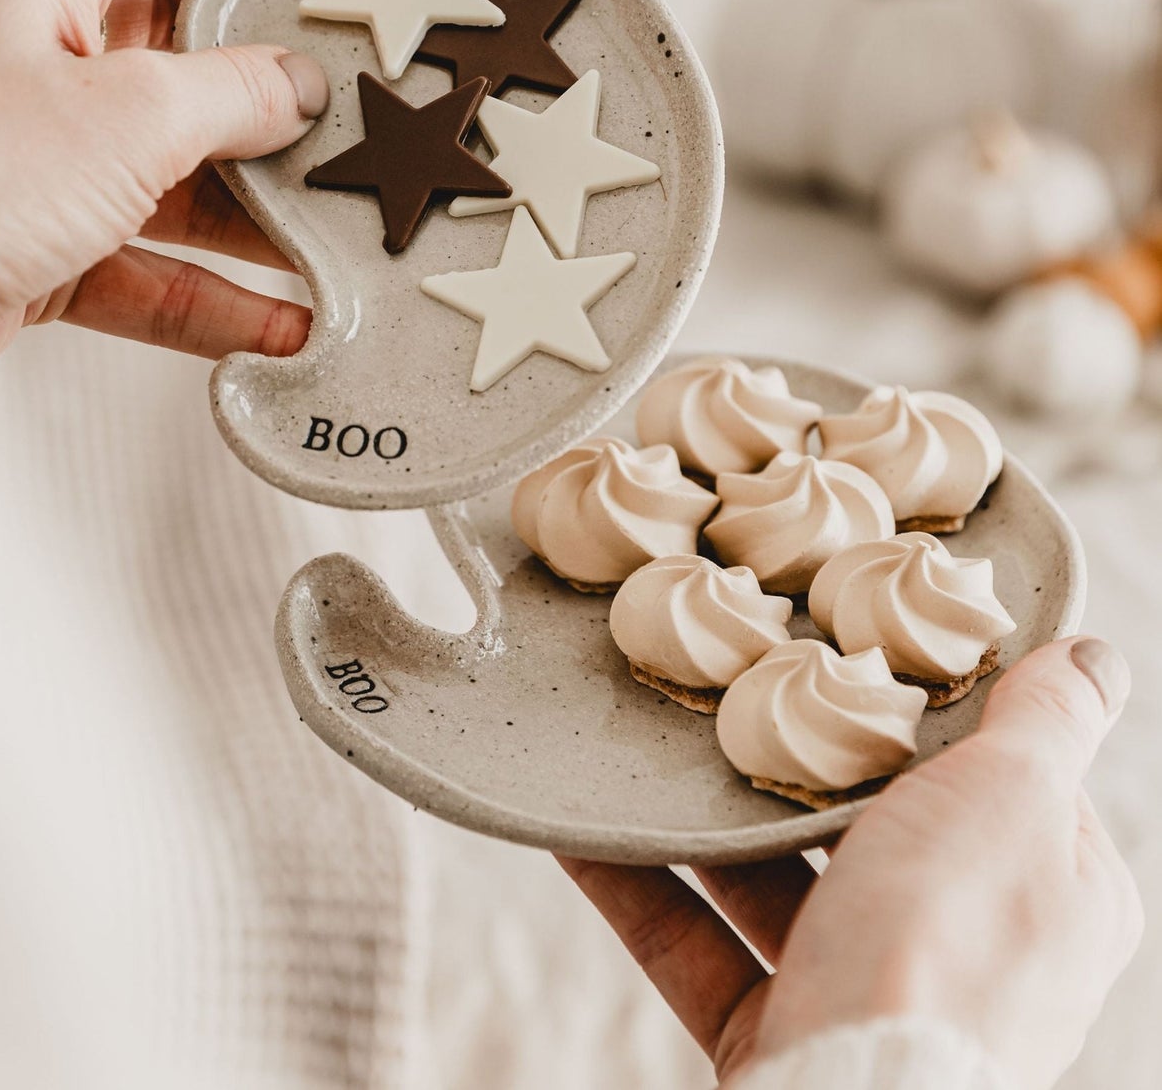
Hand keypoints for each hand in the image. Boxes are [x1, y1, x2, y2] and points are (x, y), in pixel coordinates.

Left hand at [0, 0, 364, 404]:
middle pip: (189, 34)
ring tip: (344, 223)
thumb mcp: (121, 115)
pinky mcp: (41, 238)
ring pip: (180, 159)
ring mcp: (41, 146)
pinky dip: (215, 292)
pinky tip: (287, 320)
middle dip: (281, 71)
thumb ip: (232, 95)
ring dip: (260, 201)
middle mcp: (40, 42)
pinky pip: (153, 257)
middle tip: (367, 88)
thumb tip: (303, 89)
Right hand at [560, 637, 1141, 1087]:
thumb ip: (1046, 722)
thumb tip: (1096, 656)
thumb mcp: (1010, 798)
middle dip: (791, 761)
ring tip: (641, 746)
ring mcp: (868, 993)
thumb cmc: (945, 943)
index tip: (846, 646)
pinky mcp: (781, 1031)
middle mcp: (969, 949)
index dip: (925, 710)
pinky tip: (581, 833)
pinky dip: (638, 886)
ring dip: (701, 821)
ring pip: (774, 884)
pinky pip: (697, 945)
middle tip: (724, 686)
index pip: (997, 776)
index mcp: (1049, 892)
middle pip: (870, 825)